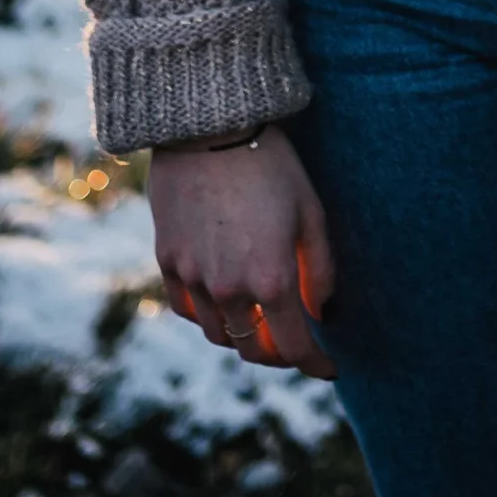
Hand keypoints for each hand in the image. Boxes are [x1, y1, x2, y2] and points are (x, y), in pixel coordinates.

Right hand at [149, 124, 336, 378]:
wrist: (210, 128)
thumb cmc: (272, 164)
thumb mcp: (311, 211)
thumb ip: (320, 270)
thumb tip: (321, 311)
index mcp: (272, 279)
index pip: (294, 348)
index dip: (315, 364)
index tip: (328, 368)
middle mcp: (230, 289)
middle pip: (254, 350)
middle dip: (279, 354)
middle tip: (295, 344)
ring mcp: (194, 278)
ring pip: (219, 334)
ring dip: (243, 336)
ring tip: (261, 320)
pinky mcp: (168, 262)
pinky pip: (188, 309)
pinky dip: (208, 315)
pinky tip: (222, 301)